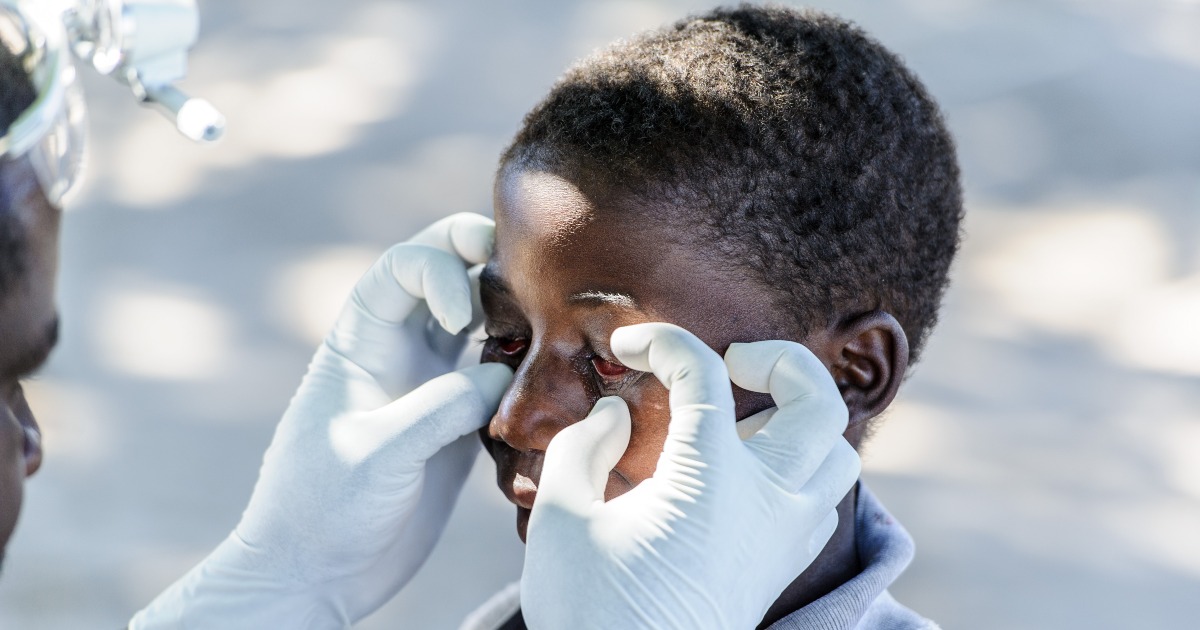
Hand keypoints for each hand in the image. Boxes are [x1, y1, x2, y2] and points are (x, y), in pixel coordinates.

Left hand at [130, 213, 512, 628]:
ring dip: (511, 313)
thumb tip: (504, 375)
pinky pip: (495, 378)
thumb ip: (440, 406)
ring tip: (551, 325)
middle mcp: (399, 352)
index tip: (464, 318)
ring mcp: (429, 386)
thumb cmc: (322, 508)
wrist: (316, 573)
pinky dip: (524, 369)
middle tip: (532, 274)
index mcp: (362, 342)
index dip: (441, 269)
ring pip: (477, 323)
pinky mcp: (455, 425)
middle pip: (445, 275)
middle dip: (484, 259)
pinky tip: (552, 378)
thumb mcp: (378, 452)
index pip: (403, 267)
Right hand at [520, 323, 860, 629]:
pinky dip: (800, 465)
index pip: (703, 373)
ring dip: (801, 416)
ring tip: (743, 414)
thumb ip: (581, 448)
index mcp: (709, 478)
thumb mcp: (560, 520)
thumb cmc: (591, 613)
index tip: (629, 345)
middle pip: (818, 401)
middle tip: (732, 359)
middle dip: (781, 359)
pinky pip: (821, 497)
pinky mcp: (782, 566)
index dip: (663, 342)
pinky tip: (748, 470)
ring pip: (836, 453)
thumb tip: (617, 415)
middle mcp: (764, 500)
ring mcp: (782, 536)